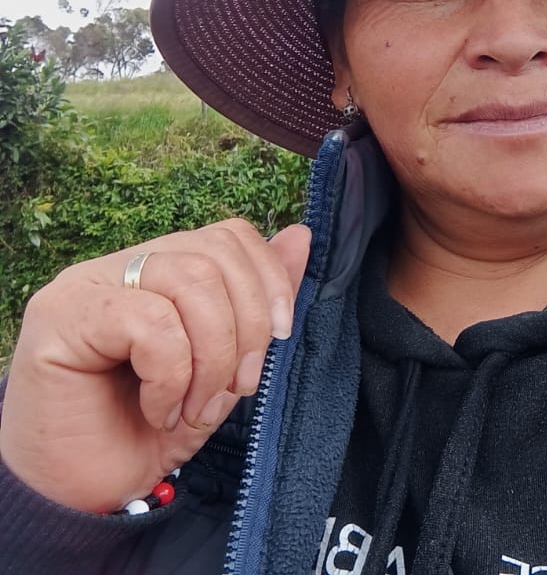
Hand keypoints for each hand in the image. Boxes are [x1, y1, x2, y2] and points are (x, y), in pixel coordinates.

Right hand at [0, 219, 309, 512]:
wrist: (79, 497)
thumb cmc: (146, 432)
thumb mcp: (223, 368)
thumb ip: (258, 304)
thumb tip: (301, 235)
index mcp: (158, 269)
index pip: (228, 236)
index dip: (268, 281)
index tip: (281, 338)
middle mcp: (118, 266)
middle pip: (215, 255)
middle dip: (248, 327)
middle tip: (238, 388)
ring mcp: (86, 286)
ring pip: (190, 281)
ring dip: (213, 356)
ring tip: (197, 408)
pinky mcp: (60, 317)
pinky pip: (150, 322)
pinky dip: (172, 375)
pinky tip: (158, 410)